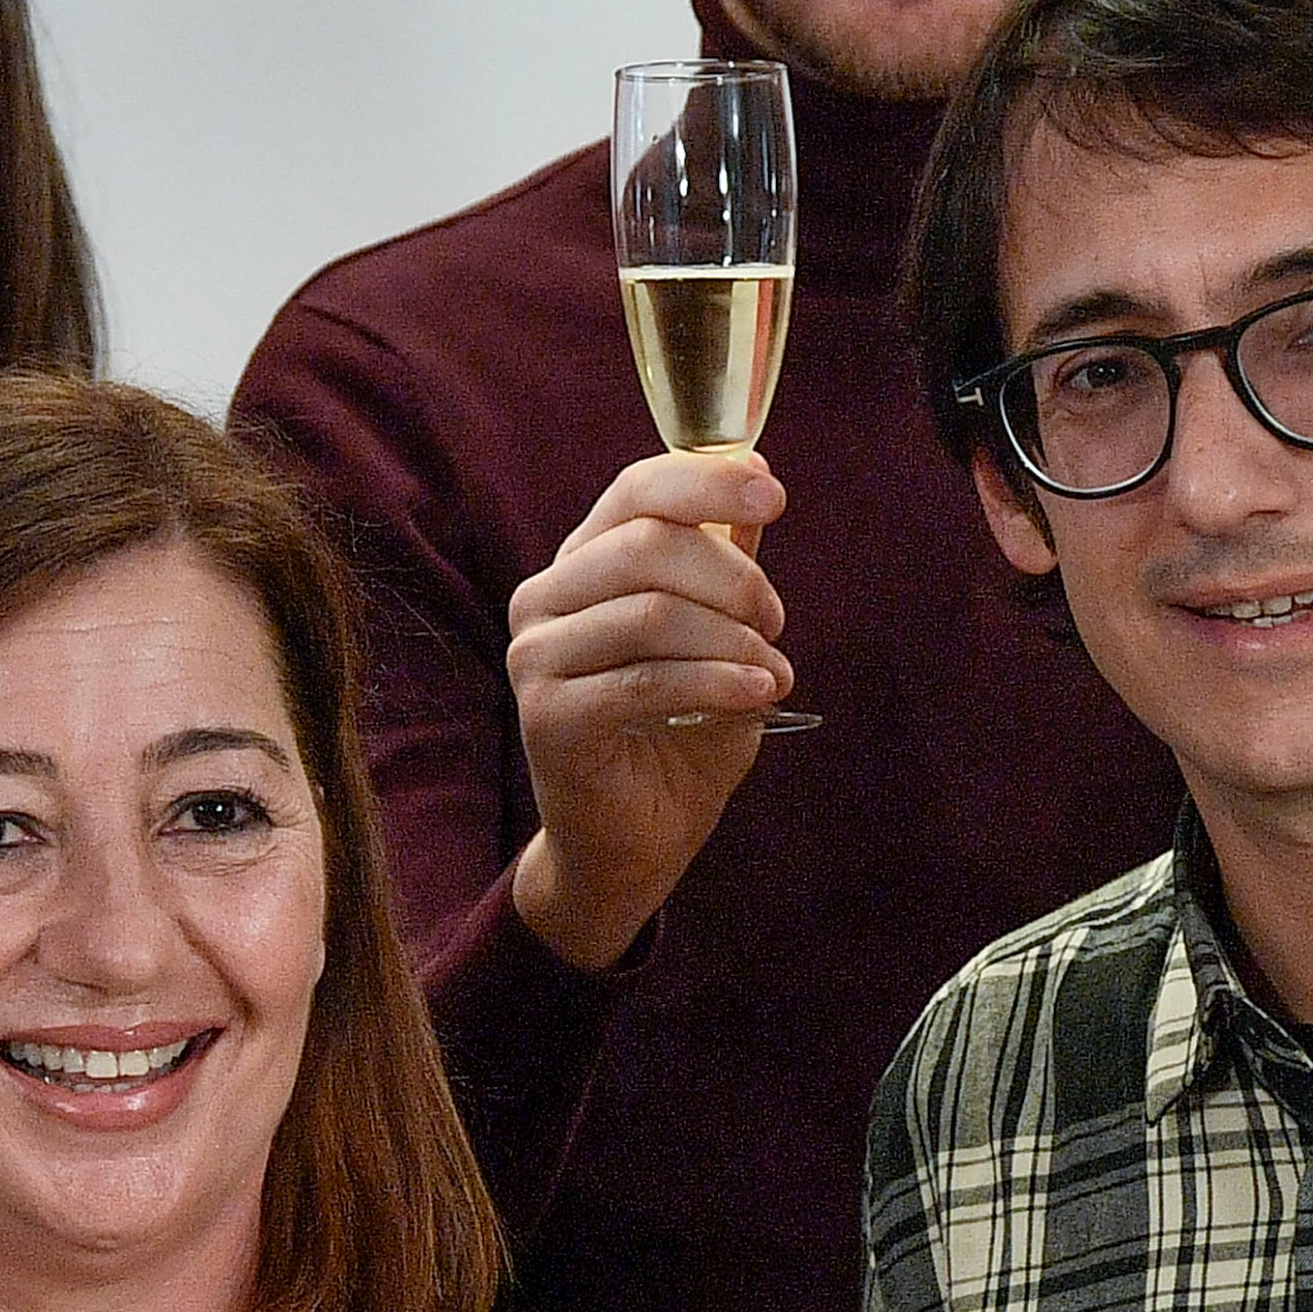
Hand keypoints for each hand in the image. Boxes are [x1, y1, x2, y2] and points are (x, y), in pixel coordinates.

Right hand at [500, 452, 791, 970]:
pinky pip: (644, 679)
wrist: (639, 841)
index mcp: (582, 565)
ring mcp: (535, 657)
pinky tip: (758, 693)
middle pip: (648, 544)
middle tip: (777, 623)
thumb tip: (757, 470)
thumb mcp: (720, 633)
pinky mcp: (546, 716)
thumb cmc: (679, 733)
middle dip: (735, 579)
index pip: (637, 491)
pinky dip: (716, 681)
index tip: (773, 493)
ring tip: (774, 673)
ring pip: (650, 612)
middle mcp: (543, 600)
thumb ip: (727, 560)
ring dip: (733, 639)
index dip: (706, 481)